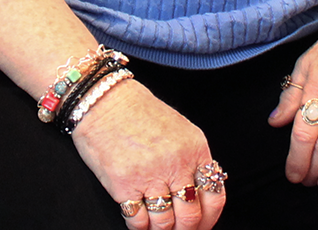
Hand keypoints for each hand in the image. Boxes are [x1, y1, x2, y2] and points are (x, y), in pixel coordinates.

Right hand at [71, 78, 226, 229]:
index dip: (209, 218)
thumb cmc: (138, 112)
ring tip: (155, 225)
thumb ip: (192, 160)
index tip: (201, 225)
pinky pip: (138, 221)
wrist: (104, 99)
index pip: (214, 196)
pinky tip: (137, 219)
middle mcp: (176, 163)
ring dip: (160, 229)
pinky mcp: (124, 185)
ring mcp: (150, 175)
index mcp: (194, 148)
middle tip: (177, 229)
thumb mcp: (179, 130)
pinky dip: (139, 227)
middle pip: (190, 217)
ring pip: (164, 224)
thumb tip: (200, 194)